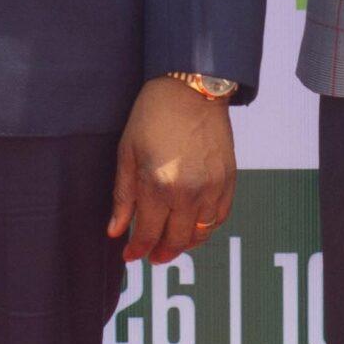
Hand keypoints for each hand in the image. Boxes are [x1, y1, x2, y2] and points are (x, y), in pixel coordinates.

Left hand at [109, 77, 236, 264]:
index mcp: (157, 187)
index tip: (129, 255)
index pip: (147, 234)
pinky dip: (207, 228)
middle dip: (160, 253)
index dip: (136, 249)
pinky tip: (193, 226)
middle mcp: (187, 193)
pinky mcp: (228, 180)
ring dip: (184, 244)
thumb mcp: (127, 153)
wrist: (191, 88)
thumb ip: (123, 196)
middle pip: (175, 241)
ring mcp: (212, 188)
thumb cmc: (153, 115)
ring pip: (200, 234)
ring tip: (171, 243)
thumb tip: (115, 231)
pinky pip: (220, 217)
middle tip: (150, 255)